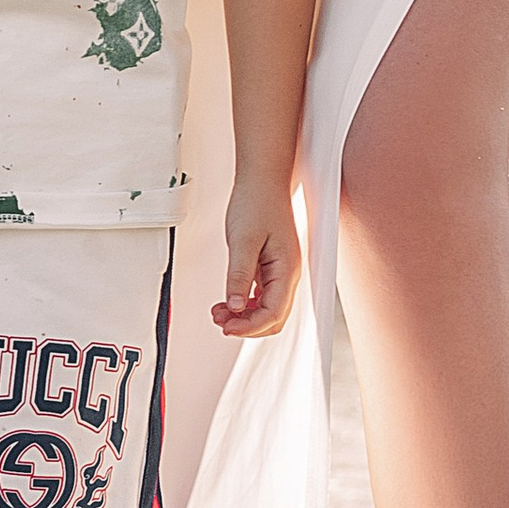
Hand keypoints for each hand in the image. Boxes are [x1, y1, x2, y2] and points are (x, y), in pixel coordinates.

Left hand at [214, 175, 299, 338]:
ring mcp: (281, 270)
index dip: (249, 327)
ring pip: (267, 308)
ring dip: (245, 316)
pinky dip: (246, 303)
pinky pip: (262, 295)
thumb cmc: (255, 203)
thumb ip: (239, 275)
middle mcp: (288, 274)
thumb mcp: (242, 240)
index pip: (273, 314)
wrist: (262, 179)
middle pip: (273, 317)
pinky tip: (229, 301)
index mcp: (286, 269)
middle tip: (220, 321)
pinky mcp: (272, 266)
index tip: (227, 328)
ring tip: (220, 312)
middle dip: (247, 325)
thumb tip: (234, 306)